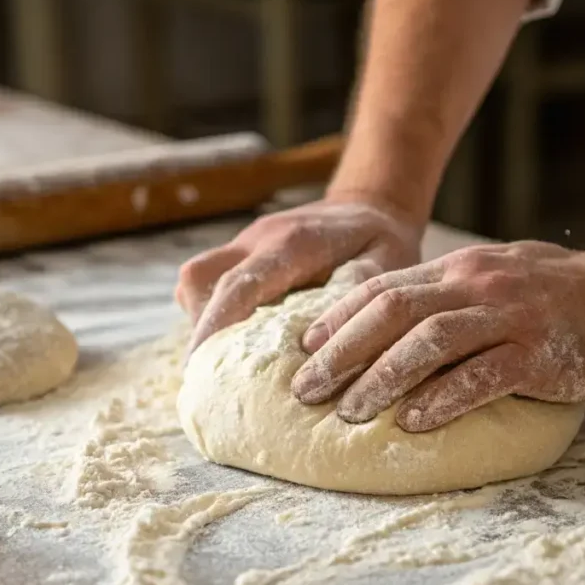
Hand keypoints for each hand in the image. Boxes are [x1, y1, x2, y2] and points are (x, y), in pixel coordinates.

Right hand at [176, 198, 422, 350]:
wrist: (372, 206)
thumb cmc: (382, 241)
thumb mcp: (387, 263)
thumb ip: (357, 294)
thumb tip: (318, 344)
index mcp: (293, 242)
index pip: (241, 283)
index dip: (216, 325)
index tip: (201, 365)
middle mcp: (259, 238)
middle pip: (200, 278)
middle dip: (199, 330)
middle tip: (207, 377)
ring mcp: (246, 243)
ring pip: (197, 280)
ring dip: (203, 320)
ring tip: (226, 361)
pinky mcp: (242, 254)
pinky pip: (208, 282)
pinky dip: (212, 314)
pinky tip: (238, 342)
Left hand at [290, 241, 584, 431]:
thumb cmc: (565, 294)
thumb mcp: (501, 274)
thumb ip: (453, 293)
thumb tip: (397, 321)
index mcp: (462, 270)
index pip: (384, 288)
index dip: (338, 318)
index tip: (304, 348)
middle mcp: (477, 286)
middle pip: (392, 313)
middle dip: (341, 352)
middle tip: (305, 389)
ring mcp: (508, 318)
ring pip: (428, 343)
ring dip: (380, 378)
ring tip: (347, 413)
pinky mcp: (538, 354)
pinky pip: (481, 377)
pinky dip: (442, 400)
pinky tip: (412, 422)